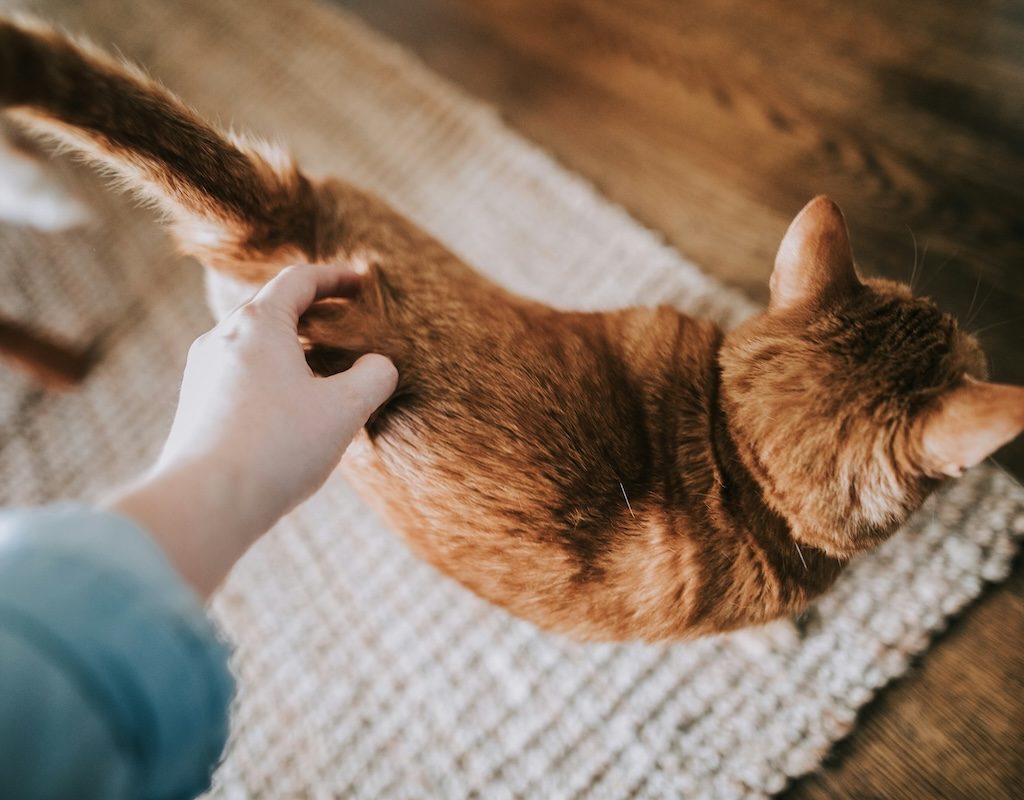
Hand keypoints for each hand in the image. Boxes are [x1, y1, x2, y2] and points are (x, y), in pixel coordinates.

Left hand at [110, 265, 396, 596]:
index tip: (360, 283)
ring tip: (320, 370)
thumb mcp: (344, 410)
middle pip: (271, 308)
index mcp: (259, 324)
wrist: (205, 502)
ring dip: (289, 347)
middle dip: (311, 312)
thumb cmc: (278, 448)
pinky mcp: (194, 406)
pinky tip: (288, 409)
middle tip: (344, 323)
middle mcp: (221, 338)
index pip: (299, 281)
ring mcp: (202, 372)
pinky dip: (269, 376)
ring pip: (252, 344)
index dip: (335, 278)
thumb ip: (373, 377)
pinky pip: (237, 375)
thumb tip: (379, 366)